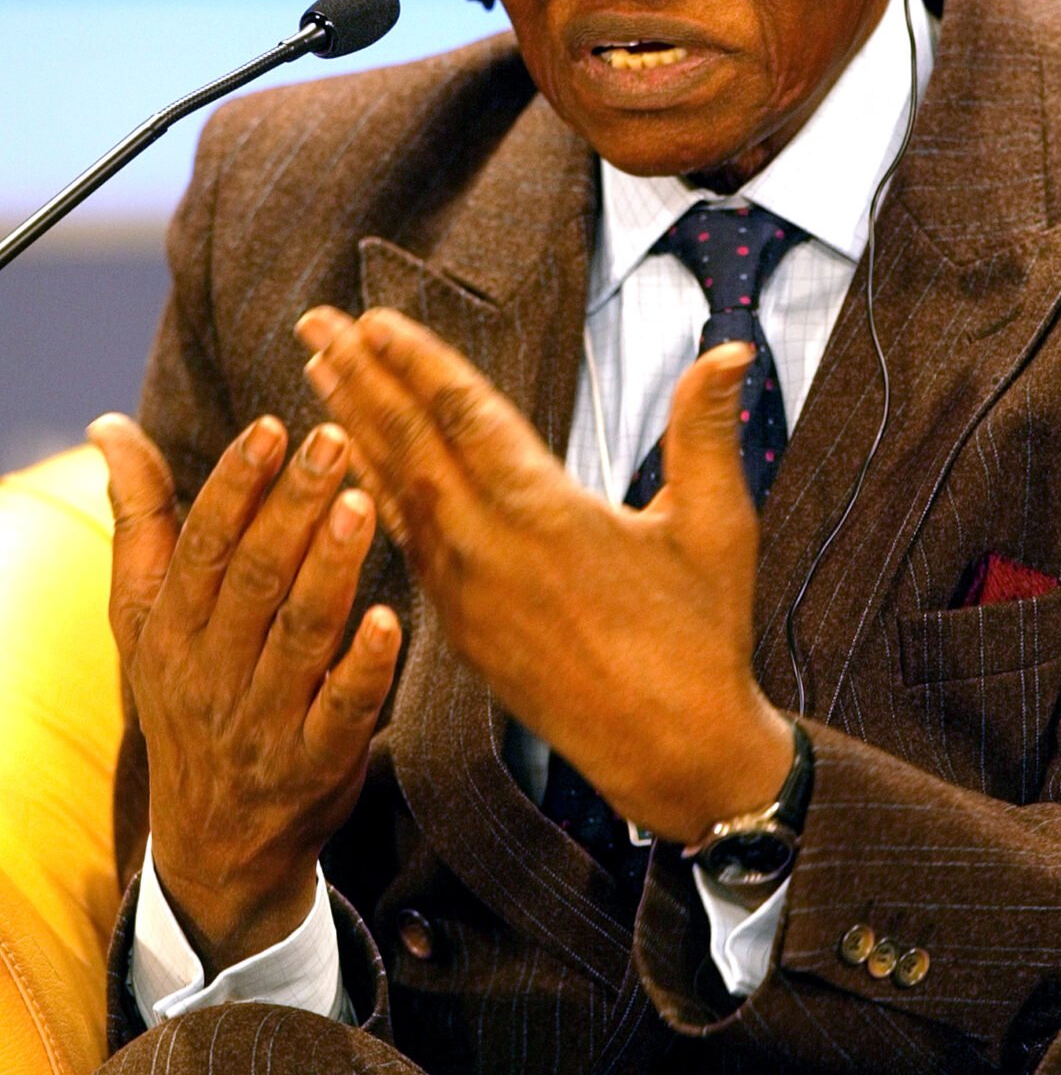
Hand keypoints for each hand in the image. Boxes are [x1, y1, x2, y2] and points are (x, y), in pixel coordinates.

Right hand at [93, 410, 401, 974]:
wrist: (214, 844)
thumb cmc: (187, 698)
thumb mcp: (145, 618)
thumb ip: (141, 520)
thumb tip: (109, 427)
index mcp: (172, 628)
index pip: (202, 546)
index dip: (235, 486)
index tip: (271, 429)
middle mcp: (213, 670)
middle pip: (255, 578)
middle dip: (294, 506)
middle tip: (337, 442)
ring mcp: (265, 719)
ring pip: (300, 634)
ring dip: (333, 568)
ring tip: (364, 504)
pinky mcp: (317, 762)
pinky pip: (342, 711)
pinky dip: (366, 667)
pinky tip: (391, 621)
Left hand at [296, 306, 792, 844]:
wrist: (672, 754)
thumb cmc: (702, 637)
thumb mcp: (717, 527)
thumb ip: (706, 429)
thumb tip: (733, 344)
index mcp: (546, 514)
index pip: (464, 417)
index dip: (415, 362)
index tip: (371, 319)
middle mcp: (489, 549)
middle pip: (409, 444)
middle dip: (359, 377)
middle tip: (314, 323)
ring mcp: (464, 593)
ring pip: (394, 492)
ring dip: (353, 427)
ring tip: (317, 373)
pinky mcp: (459, 628)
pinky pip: (403, 543)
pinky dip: (370, 493)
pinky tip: (351, 465)